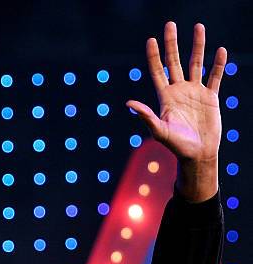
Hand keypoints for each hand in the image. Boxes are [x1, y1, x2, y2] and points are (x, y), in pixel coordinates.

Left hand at [126, 22, 226, 163]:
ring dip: (198, 46)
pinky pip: (215, 77)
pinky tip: (221, 51)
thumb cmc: (176, 146)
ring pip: (196, 64)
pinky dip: (218, 65)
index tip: (151, 40)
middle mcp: (179, 91)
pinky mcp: (211, 97)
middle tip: (170, 24)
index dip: (154, 56)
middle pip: (175, 62)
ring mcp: (195, 92)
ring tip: (199, 27)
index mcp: (165, 97)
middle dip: (172, 44)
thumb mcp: (159, 131)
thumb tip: (128, 103)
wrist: (197, 154)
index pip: (158, 71)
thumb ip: (146, 115)